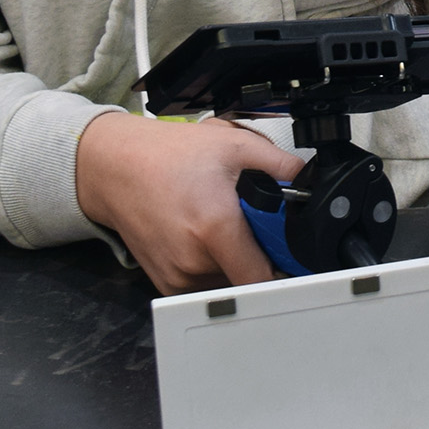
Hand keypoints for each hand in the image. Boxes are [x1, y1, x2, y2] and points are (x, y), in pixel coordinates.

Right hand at [75, 110, 304, 294]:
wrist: (118, 168)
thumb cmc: (170, 156)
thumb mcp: (234, 145)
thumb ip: (281, 166)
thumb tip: (309, 180)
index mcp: (215, 229)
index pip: (262, 276)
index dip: (286, 266)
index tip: (293, 253)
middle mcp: (193, 261)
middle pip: (248, 275)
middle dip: (259, 251)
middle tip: (252, 221)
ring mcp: (177, 276)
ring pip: (227, 281)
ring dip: (234, 259)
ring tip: (221, 222)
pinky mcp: (165, 283)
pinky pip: (204, 283)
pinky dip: (213, 264)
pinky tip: (203, 234)